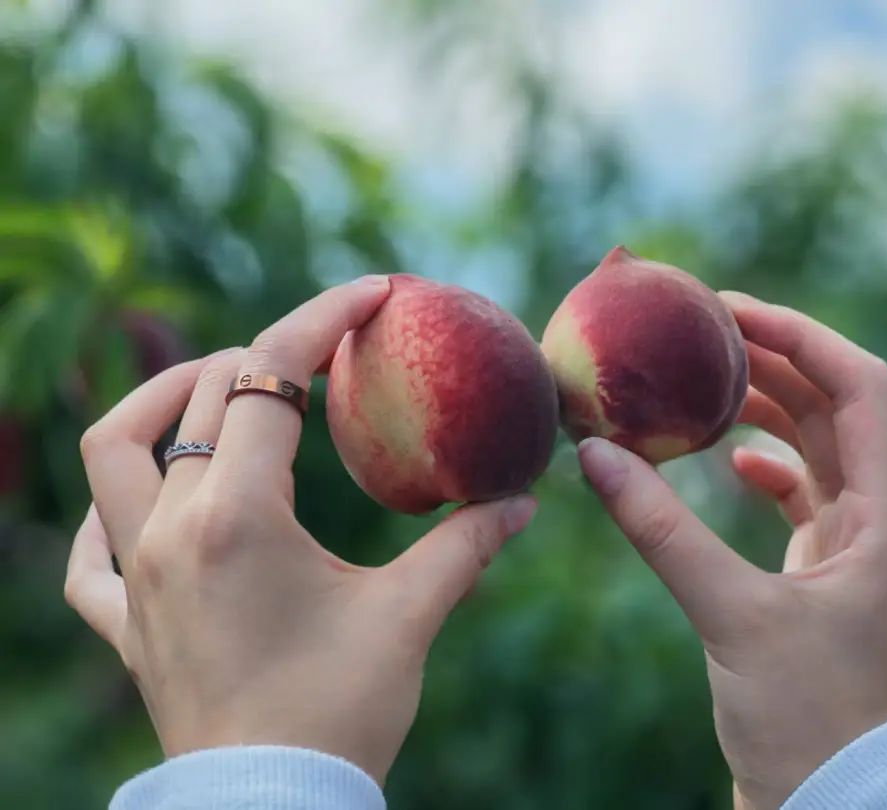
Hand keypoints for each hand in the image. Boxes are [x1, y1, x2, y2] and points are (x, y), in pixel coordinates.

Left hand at [64, 276, 536, 784]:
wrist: (274, 807)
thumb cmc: (340, 712)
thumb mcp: (409, 617)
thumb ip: (467, 546)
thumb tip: (525, 501)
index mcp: (238, 516)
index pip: (268, 378)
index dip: (322, 319)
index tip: (370, 292)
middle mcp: (171, 532)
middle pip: (197, 397)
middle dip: (260, 353)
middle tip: (319, 352)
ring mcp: (137, 578)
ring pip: (112, 454)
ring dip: (161, 404)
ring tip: (217, 391)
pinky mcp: (127, 623)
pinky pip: (89, 554)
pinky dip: (109, 513)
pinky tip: (144, 507)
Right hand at [578, 292, 886, 809]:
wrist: (818, 795)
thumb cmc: (795, 717)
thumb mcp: (727, 614)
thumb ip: (660, 530)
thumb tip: (594, 456)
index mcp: (884, 520)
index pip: (861, 389)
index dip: (802, 336)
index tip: (731, 312)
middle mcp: (879, 522)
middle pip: (835, 407)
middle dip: (775, 361)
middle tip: (704, 332)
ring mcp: (851, 547)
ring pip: (816, 449)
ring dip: (768, 408)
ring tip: (706, 380)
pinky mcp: (820, 573)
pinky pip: (800, 494)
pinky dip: (765, 466)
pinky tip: (727, 462)